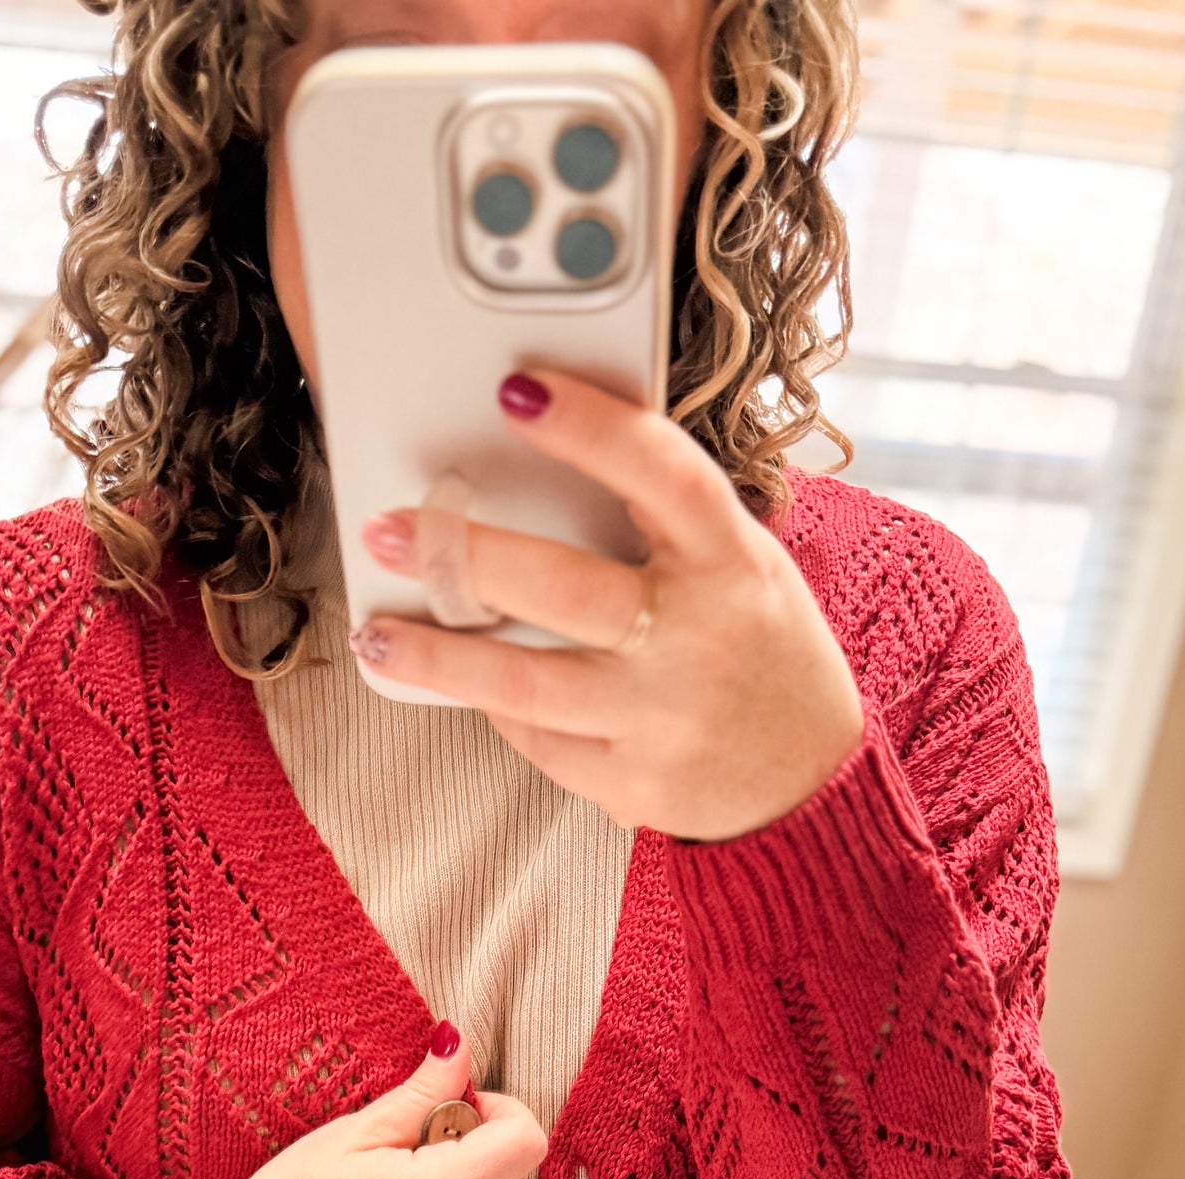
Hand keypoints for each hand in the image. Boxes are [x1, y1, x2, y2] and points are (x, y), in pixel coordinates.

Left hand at [353, 369, 864, 840]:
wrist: (805, 782)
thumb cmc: (758, 650)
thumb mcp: (742, 566)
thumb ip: (664, 524)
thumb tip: (541, 468)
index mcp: (733, 561)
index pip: (661, 474)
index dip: (590, 427)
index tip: (517, 389)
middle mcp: (698, 638)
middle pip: (562, 588)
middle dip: (464, 555)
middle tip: (390, 530)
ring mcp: (661, 719)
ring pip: (524, 683)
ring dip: (438, 655)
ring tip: (378, 632)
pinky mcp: (630, 784)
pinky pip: (537, 739)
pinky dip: (495, 706)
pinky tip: (461, 681)